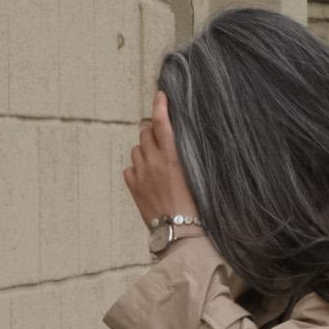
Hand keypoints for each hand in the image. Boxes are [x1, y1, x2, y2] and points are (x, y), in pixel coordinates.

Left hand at [125, 92, 194, 229]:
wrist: (180, 233)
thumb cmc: (198, 206)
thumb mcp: (199, 175)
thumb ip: (186, 155)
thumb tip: (182, 141)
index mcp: (173, 157)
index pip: (162, 122)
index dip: (160, 105)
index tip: (161, 94)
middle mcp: (154, 162)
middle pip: (145, 132)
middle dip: (152, 130)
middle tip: (162, 138)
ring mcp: (141, 175)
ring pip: (136, 149)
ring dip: (144, 150)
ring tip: (157, 162)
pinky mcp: (133, 188)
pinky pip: (129, 168)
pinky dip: (137, 168)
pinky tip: (148, 177)